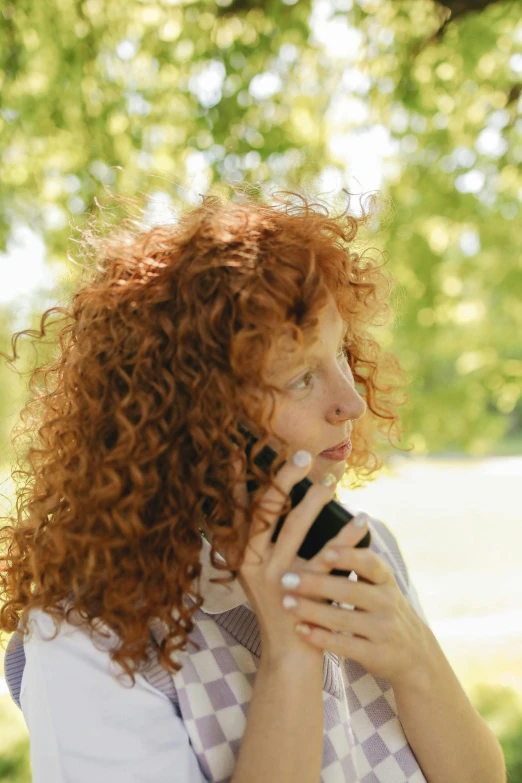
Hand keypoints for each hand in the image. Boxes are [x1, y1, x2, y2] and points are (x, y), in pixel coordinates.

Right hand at [225, 447, 368, 667]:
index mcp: (240, 556)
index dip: (237, 480)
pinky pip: (328, 557)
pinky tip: (361, 521)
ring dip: (313, 501)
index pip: (236, 510)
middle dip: (281, 480)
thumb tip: (256, 497)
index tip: (239, 451)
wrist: (289, 653)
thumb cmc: (278, 604)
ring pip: (294, 529)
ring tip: (331, 481)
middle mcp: (253, 564)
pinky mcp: (305, 592)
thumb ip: (252, 542)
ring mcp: (278, 579)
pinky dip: (347, 536)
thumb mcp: (255, 573)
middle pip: (264, 512)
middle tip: (300, 455)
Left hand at [279, 534, 431, 686]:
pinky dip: (320, 636)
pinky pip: (344, 644)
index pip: (370, 563)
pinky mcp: (375, 655)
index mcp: (386, 579)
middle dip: (316, 583)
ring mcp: (383, 630)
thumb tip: (330, 525)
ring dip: (312, 610)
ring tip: (286, 602)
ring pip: (343, 617)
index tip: (325, 550)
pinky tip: (300, 629)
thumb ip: (358, 562)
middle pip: (350, 590)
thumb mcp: (380, 584)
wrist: (414, 654)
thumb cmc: (383, 609)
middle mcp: (388, 602)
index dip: (349, 557)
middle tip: (286, 578)